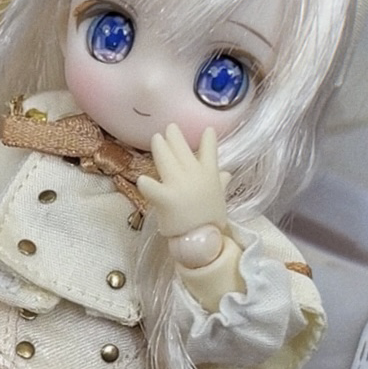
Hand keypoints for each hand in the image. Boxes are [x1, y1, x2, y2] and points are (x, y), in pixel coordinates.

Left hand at [136, 124, 230, 238]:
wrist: (204, 240)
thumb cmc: (210, 220)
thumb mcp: (219, 199)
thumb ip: (219, 183)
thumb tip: (226, 173)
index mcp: (209, 175)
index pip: (210, 152)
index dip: (209, 139)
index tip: (208, 129)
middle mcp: (194, 175)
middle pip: (182, 150)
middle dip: (175, 137)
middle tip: (169, 128)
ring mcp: (179, 185)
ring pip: (166, 160)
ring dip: (160, 147)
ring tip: (156, 138)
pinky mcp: (166, 199)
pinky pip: (153, 188)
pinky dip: (146, 185)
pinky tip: (141, 180)